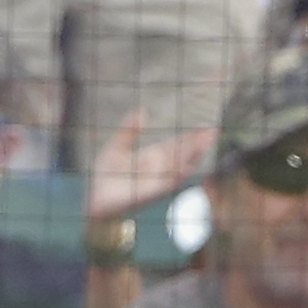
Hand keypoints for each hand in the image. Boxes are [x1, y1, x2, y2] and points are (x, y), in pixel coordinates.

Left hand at [87, 108, 216, 221]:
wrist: (94, 196)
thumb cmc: (104, 175)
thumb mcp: (117, 146)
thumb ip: (128, 130)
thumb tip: (143, 111)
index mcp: (153, 156)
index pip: (177, 144)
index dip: (191, 136)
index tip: (206, 128)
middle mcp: (159, 168)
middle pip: (182, 153)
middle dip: (198, 143)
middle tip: (213, 131)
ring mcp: (157, 180)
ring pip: (179, 166)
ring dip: (193, 156)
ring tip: (206, 144)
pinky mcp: (149, 193)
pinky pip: (166, 184)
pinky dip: (177, 176)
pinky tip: (187, 168)